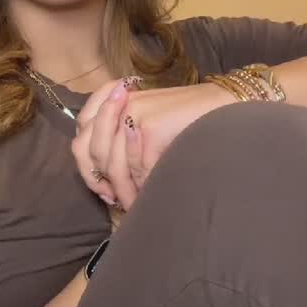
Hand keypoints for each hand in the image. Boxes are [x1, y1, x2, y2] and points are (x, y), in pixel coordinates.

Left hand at [72, 78, 234, 210]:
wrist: (224, 103)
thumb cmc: (189, 119)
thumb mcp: (149, 123)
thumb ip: (124, 142)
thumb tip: (108, 184)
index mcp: (114, 100)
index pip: (82, 138)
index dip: (88, 168)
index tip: (104, 190)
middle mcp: (118, 105)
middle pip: (92, 152)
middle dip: (101, 181)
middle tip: (116, 200)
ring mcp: (132, 114)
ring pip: (114, 165)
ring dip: (125, 190)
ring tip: (136, 205)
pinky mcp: (148, 127)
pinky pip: (139, 168)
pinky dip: (145, 185)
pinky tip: (152, 195)